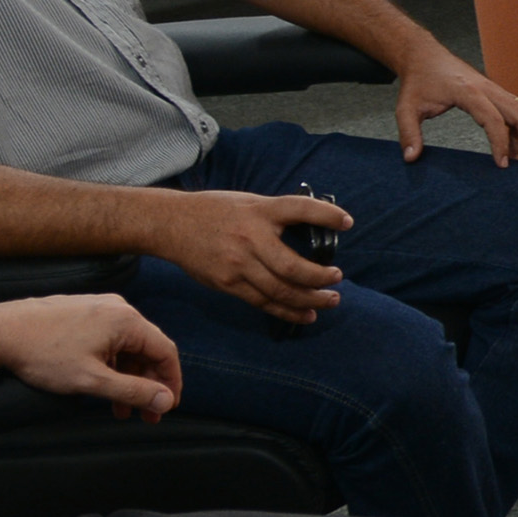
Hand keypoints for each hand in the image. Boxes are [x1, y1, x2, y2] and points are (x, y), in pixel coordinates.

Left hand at [0, 294, 182, 419]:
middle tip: (144, 415)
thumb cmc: (43, 354)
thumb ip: (133, 391)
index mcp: (126, 321)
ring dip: (127, 378)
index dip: (170, 383)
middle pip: (147, 350)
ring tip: (118, 408)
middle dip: (147, 385)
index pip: (166, 352)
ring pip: (126, 347)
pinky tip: (101, 386)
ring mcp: (99, 308)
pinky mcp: (82, 313)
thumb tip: (166, 401)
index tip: (166, 407)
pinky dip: (111, 365)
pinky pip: (109, 340)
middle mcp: (118, 309)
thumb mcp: (91, 380)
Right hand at [154, 188, 351, 326]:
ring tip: (330, 300)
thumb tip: (313, 224)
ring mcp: (237, 264)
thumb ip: (277, 214)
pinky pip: (262, 302)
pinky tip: (305, 314)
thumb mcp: (249, 202)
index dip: (324, 215)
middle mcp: (249, 239)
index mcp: (259, 211)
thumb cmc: (215, 211)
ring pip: (280, 290)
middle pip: (292, 267)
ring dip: (309, 299)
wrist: (171, 224)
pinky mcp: (228, 283)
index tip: (346, 222)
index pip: (298, 209)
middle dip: (320, 278)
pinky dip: (287, 311)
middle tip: (337, 279)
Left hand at [395, 41, 517, 166]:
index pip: (493, 119)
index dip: (500, 143)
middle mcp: (487, 88)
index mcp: (468, 92)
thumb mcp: (406, 108)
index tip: (502, 165)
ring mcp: (494, 89)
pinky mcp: (495, 92)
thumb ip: (409, 133)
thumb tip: (411, 158)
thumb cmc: (418, 81)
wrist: (425, 56)